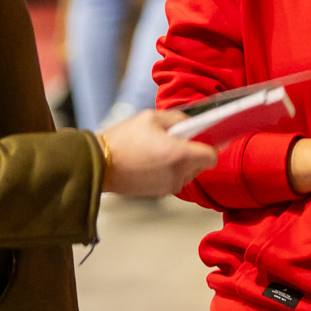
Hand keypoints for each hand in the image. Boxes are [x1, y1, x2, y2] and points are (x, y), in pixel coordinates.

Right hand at [99, 110, 216, 197]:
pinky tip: (153, 159)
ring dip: (182, 162)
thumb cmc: (122, 140)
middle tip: (177, 139)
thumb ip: (177, 118)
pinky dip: (170, 170)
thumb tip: (190, 124)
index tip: (205, 137)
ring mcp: (168, 186)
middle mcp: (178, 174)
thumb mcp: (150, 117)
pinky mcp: (159, 193)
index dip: (211, 145)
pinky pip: (174, 179)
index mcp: (179, 155)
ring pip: (188, 173)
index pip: (212, 156)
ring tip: (161, 149)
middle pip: (201, 165)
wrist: (98, 165)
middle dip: (194, 152)